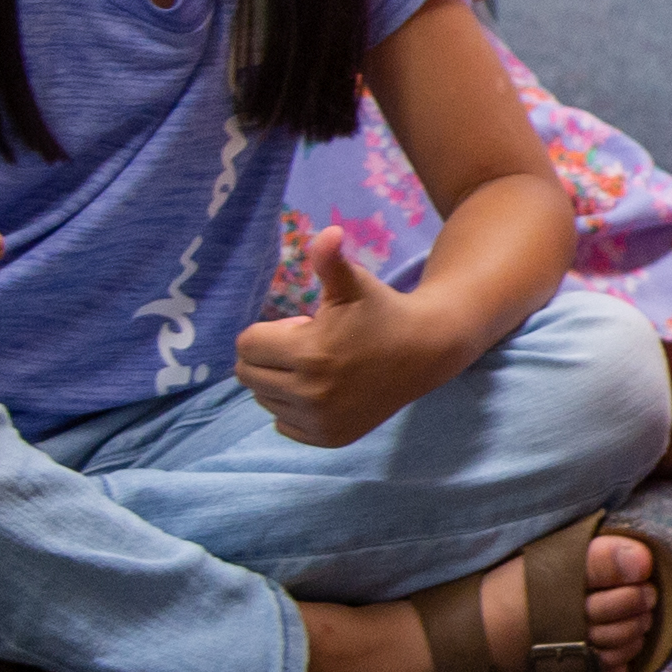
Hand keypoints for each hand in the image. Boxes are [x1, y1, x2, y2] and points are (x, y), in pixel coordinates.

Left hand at [232, 230, 450, 449]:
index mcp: (309, 354)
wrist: (425, 351)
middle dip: (270, 356)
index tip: (304, 326)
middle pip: (248, 375)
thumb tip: (328, 233)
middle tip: (310, 347)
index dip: (270, 331)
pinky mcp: (329, 438)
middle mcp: (310, 394)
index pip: (246, 346)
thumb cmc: (381, 311)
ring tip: (319, 368)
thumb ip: (330, 260)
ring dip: (280, 382)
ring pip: (264, 399)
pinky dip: (294, 408)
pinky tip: (324, 391)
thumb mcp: (353, 283)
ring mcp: (320, 421)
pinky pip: (283, 424)